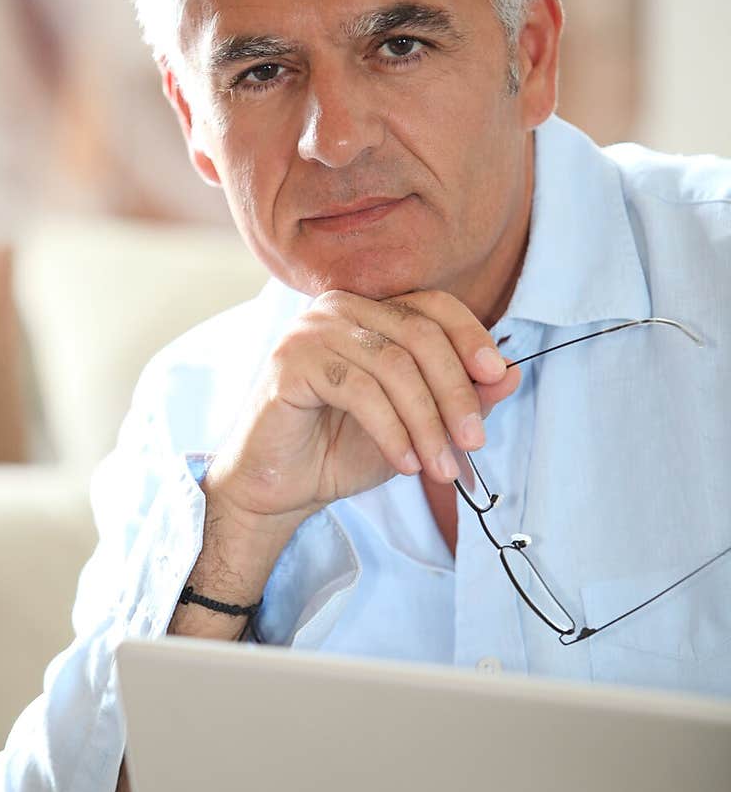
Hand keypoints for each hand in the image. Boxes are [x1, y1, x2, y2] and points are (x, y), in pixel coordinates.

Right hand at [205, 289, 520, 525]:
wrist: (279, 485)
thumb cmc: (341, 447)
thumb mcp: (416, 424)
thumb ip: (460, 396)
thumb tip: (511, 373)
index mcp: (370, 310)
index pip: (433, 305)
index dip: (470, 336)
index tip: (496, 376)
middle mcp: (339, 308)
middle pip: (419, 335)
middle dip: (455, 393)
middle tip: (473, 443)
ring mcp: (311, 330)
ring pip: (394, 365)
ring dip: (426, 423)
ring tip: (441, 468)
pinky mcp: (290, 361)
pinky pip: (359, 390)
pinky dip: (392, 431)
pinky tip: (405, 464)